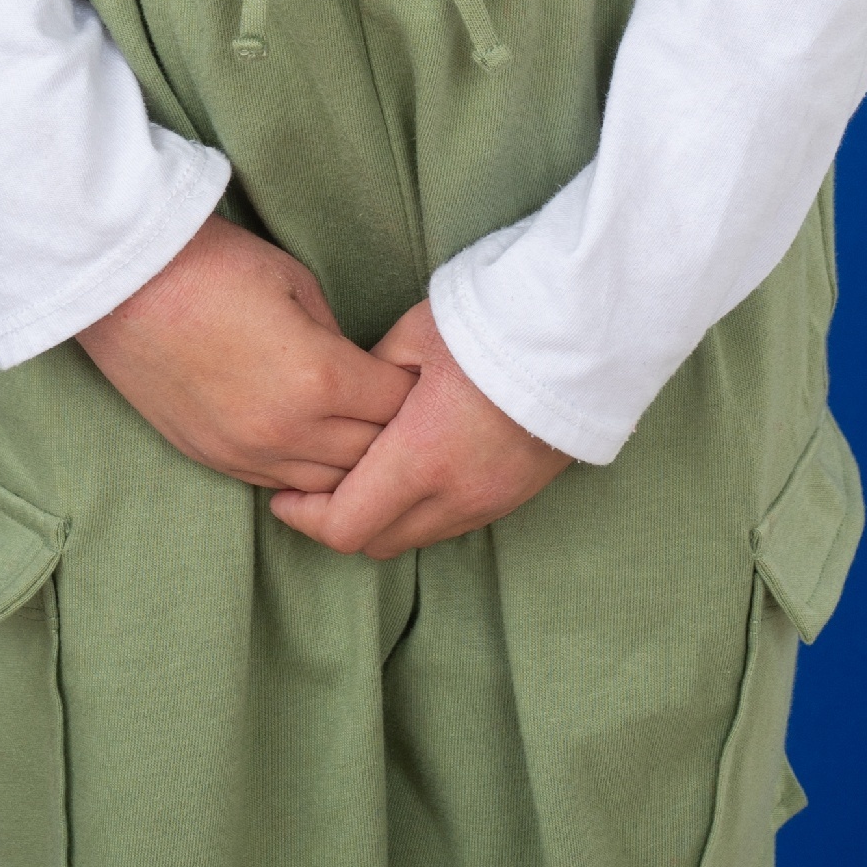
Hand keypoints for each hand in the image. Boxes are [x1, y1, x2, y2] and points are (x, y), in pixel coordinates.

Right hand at [76, 213, 411, 494]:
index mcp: (319, 379)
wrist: (126, 281)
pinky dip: (304, 472)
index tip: (420, 375)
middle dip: (393, 434)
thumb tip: (355, 372)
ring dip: (349, 463)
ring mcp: (246, 454)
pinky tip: (312, 446)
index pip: (396, 408)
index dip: (414, 390)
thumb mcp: (296, 283)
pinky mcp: (212, 460)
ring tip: (360, 432)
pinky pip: (279, 485)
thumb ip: (336, 339)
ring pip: (325, 487)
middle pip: (370, 459)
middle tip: (402, 410)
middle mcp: (287, 432)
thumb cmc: (214, 265)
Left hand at [267, 301, 569, 556]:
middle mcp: (454, 495)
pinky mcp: (513, 496)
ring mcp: (488, 502)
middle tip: (314, 487)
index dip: (305, 519)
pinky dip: (421, 511)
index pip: (345, 525)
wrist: (583, 332)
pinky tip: (414, 471)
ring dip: (383, 519)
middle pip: (376, 543)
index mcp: (420, 457)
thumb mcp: (414, 335)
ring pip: (416, 537)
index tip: (283, 495)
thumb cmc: (492, 323)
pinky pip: (451, 523)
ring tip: (363, 476)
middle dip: (339, 522)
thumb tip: (345, 402)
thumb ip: (370, 378)